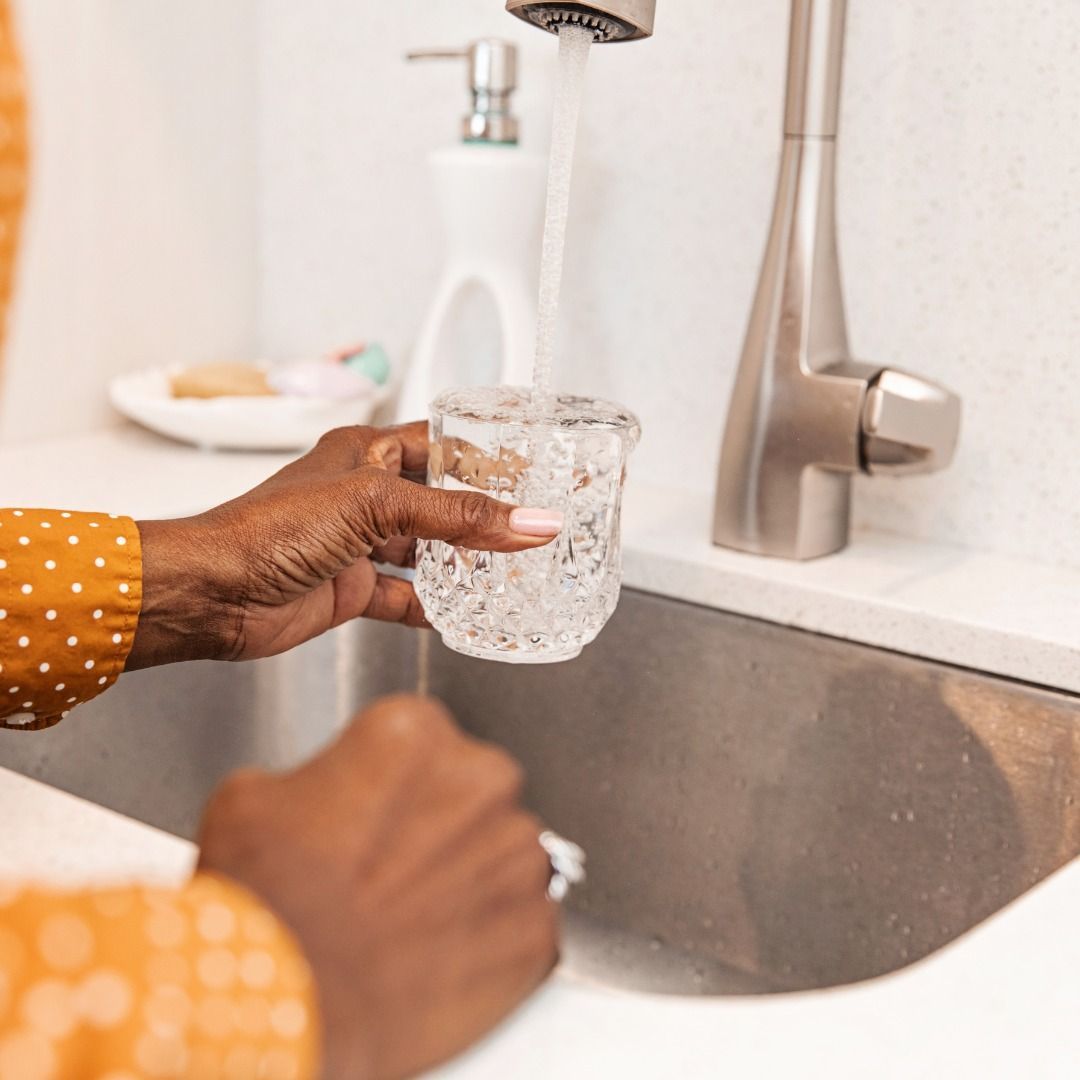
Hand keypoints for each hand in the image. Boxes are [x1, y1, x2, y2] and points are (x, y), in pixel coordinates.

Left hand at [126, 422, 562, 667]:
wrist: (214, 593)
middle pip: (438, 501)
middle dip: (482, 515)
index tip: (531, 469)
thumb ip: (458, 517)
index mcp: (365, 453)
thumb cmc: (269, 528)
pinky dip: (433, 607)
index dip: (485, 454)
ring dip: (462, 564)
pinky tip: (464, 615)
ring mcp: (356, 544)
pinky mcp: (349, 589)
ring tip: (510, 570)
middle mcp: (362, 495)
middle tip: (530, 526)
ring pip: (425, 551)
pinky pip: (404, 597)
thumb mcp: (376, 505)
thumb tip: (528, 521)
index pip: (440, 444)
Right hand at [198, 694, 558, 1079]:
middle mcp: (483, 781)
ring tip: (412, 919)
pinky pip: (523, 924)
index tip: (375, 813)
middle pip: (473, 791)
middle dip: (442, 825)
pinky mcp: (538, 931)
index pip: (422, 742)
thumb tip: (326, 794)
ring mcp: (518, 858)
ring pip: (503, 857)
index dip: (392, 785)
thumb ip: (319, 777)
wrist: (288, 1008)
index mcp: (416, 733)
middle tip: (392, 870)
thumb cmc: (269, 907)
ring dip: (471, 881)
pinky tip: (439, 957)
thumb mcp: (256, 799)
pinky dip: (492, 941)